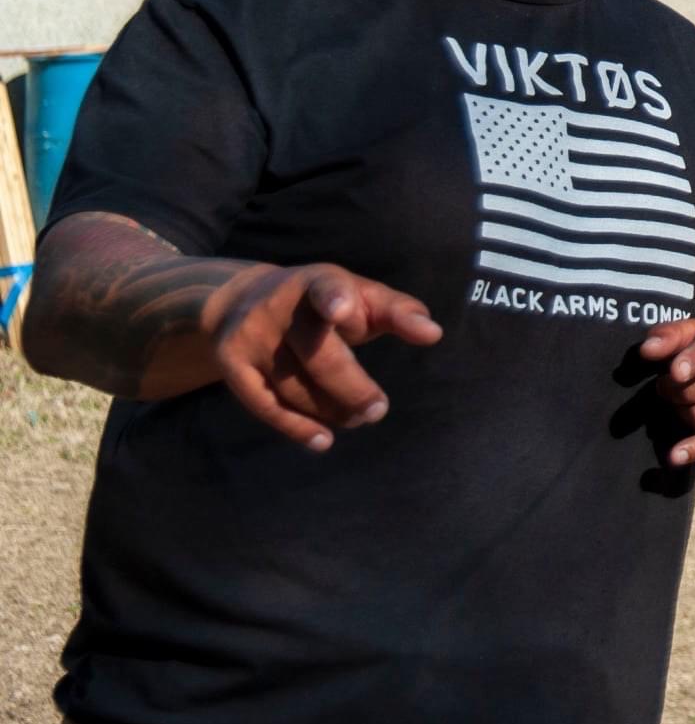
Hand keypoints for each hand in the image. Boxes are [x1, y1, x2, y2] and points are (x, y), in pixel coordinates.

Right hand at [201, 264, 442, 450]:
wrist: (237, 299)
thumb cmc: (322, 301)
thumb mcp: (358, 294)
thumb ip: (397, 312)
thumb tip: (434, 333)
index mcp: (316, 282)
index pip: (326, 287)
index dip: (335, 298)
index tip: (346, 310)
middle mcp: (278, 307)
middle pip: (319, 356)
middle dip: (353, 388)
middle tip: (378, 409)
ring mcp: (250, 337)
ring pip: (296, 387)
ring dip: (331, 411)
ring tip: (357, 418)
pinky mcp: (232, 366)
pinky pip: (266, 405)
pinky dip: (297, 428)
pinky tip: (323, 441)